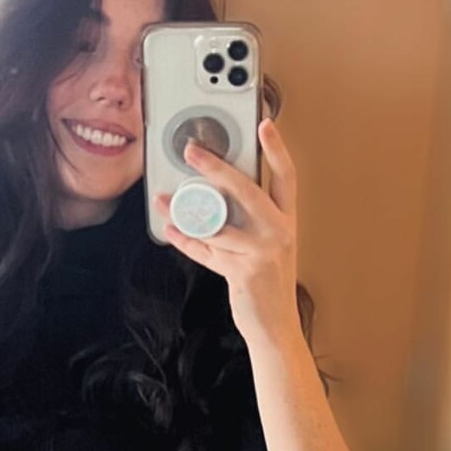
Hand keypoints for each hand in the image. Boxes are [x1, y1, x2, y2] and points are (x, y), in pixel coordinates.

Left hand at [153, 117, 300, 348]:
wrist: (275, 327)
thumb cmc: (267, 285)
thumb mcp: (267, 247)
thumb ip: (248, 221)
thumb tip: (214, 195)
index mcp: (285, 221)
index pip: (286, 177)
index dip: (276, 149)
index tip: (265, 123)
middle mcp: (278, 232)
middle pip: (246, 190)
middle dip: (216, 167)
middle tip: (192, 151)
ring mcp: (262, 252)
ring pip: (217, 223)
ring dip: (186, 211)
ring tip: (165, 200)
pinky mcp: (243, 272)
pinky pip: (206, 251)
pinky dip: (185, 241)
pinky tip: (171, 230)